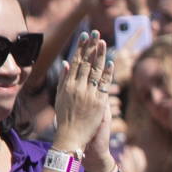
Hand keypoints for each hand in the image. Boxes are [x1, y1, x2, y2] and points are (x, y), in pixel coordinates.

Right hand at [52, 31, 117, 149]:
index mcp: (67, 86)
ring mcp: (88, 95)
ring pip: (95, 71)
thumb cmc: (65, 119)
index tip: (84, 36)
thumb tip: (66, 63)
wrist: (71, 139)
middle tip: (95, 32)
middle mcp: (77, 88)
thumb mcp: (60, 97)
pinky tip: (111, 62)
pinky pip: (104, 85)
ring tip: (103, 42)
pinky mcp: (98, 103)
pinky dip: (107, 73)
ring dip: (99, 55)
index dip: (81, 48)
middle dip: (90, 47)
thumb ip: (64, 80)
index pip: (76, 62)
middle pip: (85, 63)